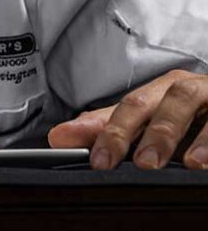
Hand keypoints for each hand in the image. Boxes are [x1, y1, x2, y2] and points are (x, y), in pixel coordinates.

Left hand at [48, 70, 207, 168]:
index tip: (89, 155)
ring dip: (172, 131)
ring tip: (167, 162)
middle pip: (154, 100)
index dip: (107, 129)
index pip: (126, 106)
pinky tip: (201, 162)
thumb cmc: (192, 116)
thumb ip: (109, 128)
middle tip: (128, 163)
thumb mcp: (150, 121)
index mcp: (159, 91)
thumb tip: (59, 136)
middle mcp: (182, 89)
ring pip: (187, 100)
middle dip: (136, 130)